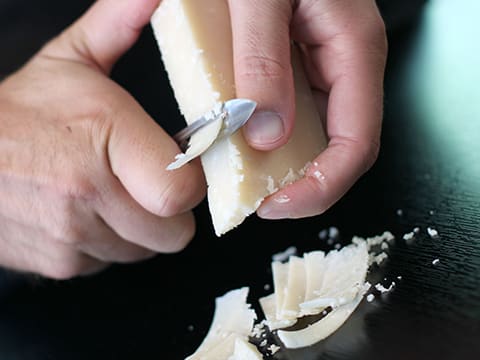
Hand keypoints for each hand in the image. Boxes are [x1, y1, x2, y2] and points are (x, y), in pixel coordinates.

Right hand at [0, 0, 205, 278]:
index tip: (178, 166)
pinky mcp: (63, 264)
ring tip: (111, 194)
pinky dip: (110, 242)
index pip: (184, 191)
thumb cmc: (17, 112)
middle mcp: (89, 194)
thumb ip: (120, 24)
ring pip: (146, 249)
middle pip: (174, 231)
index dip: (189, 182)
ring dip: (140, 227)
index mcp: (105, 138)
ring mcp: (74, 236)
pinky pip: (113, 262)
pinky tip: (87, 214)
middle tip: (147, 181)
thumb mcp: (70, 59)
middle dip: (169, 209)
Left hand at [228, 0, 386, 217]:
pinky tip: (238, 141)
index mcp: (352, 51)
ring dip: (280, 165)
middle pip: (336, 148)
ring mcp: (320, 67)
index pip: (356, 144)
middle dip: (299, 183)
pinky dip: (265, 136)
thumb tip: (265, 134)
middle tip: (253, 199)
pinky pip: (290, 113)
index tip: (275, 205)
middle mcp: (343, 66)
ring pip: (313, 135)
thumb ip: (262, 60)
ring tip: (241, 178)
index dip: (321, 186)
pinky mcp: (295, 65)